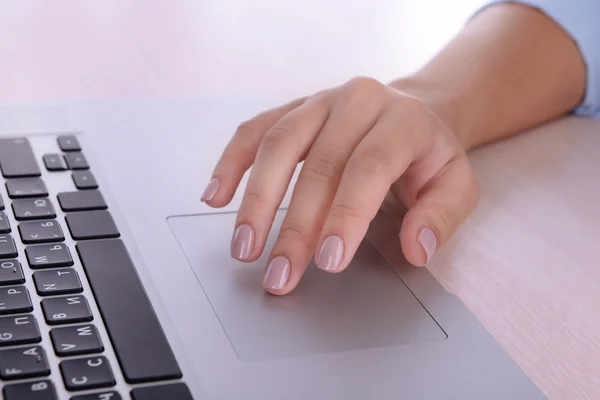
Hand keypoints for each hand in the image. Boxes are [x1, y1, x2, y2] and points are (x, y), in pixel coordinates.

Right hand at [201, 77, 478, 294]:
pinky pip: (253, 130)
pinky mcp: (292, 108)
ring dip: (256, 200)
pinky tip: (216, 196)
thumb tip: (413, 249)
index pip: (368, 167)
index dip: (346, 214)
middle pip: (319, 164)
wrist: (413, 111)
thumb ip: (440, 216)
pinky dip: (231, 163)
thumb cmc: (429, 156)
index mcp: (403, 120)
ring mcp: (319, 101)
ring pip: (278, 144)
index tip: (327, 260)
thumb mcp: (457, 185)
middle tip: (280, 273)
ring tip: (243, 248)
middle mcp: (357, 102)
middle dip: (295, 226)